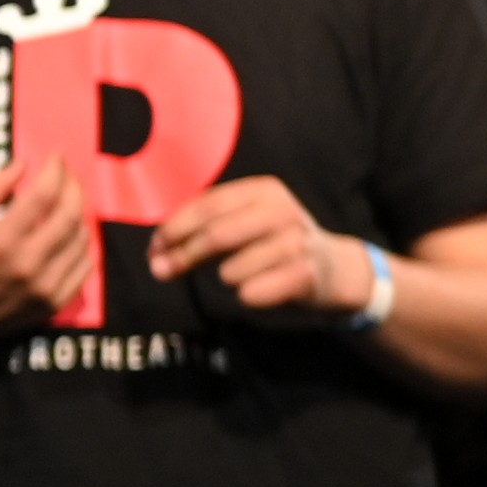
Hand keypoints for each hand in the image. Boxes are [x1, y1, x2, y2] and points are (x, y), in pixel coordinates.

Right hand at [0, 153, 96, 337]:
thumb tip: (25, 164)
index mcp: (1, 240)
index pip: (43, 194)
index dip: (55, 170)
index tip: (56, 157)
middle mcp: (27, 264)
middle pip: (70, 214)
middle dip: (73, 186)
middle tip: (68, 176)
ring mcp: (45, 287)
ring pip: (82, 238)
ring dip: (78, 214)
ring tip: (66, 205)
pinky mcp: (55, 302)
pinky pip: (85, 266)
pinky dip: (82, 245)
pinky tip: (69, 236)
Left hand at [149, 172, 358, 323]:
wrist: (332, 268)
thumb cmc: (272, 244)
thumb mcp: (243, 223)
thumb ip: (199, 232)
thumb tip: (155, 257)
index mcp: (264, 190)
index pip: (208, 205)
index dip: (175, 227)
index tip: (154, 247)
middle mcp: (283, 212)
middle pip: (216, 235)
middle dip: (183, 255)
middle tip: (161, 270)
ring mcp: (297, 244)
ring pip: (231, 270)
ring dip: (224, 277)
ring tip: (240, 274)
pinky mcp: (304, 276)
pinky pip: (251, 294)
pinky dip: (246, 296)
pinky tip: (260, 288)